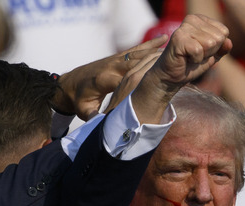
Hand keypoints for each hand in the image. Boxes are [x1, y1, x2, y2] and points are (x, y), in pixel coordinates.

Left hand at [51, 35, 167, 120]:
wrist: (69, 84)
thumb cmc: (77, 100)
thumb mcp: (83, 110)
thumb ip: (92, 116)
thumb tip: (101, 127)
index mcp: (104, 79)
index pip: (125, 79)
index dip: (141, 79)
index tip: (158, 81)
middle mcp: (111, 66)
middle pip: (136, 63)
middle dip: (154, 62)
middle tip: (175, 62)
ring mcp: (115, 60)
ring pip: (139, 54)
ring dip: (156, 52)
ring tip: (175, 50)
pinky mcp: (118, 57)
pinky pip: (136, 49)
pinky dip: (150, 44)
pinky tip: (164, 39)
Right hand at [132, 14, 231, 123]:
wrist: (171, 77)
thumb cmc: (190, 65)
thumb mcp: (211, 56)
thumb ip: (222, 48)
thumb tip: (228, 42)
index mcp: (201, 20)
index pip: (224, 32)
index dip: (216, 48)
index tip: (202, 51)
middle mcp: (192, 19)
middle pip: (218, 38)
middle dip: (209, 52)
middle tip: (195, 56)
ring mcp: (184, 27)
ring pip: (210, 43)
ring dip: (202, 56)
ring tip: (190, 57)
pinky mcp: (178, 38)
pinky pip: (199, 50)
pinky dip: (195, 60)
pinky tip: (185, 59)